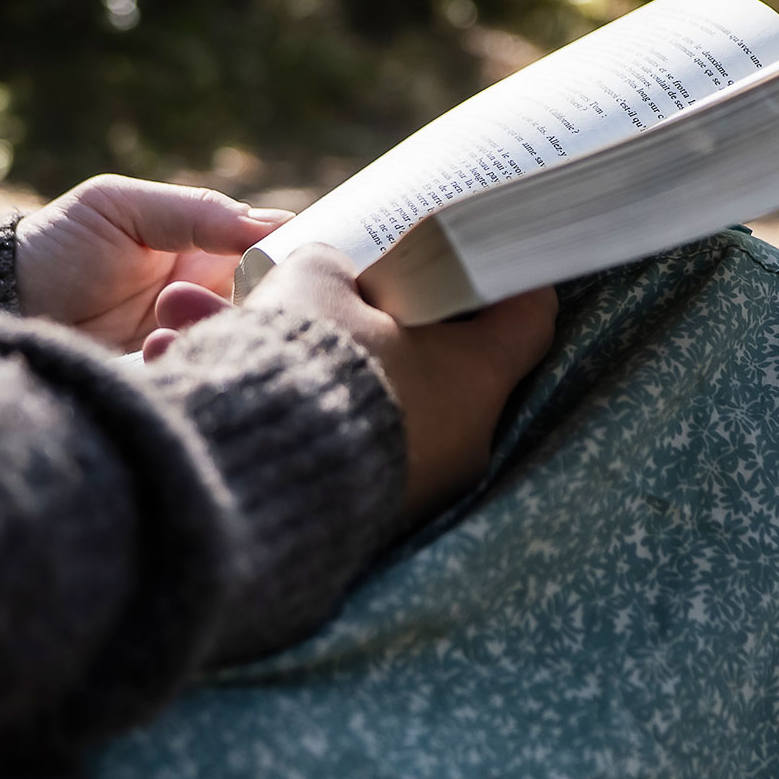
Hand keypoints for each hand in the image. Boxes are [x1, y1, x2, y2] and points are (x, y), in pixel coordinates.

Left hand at [14, 175, 292, 351]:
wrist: (1, 306)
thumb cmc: (57, 245)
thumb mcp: (119, 207)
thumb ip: (195, 211)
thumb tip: (274, 225)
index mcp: (208, 252)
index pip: (276, 256)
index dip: (292, 260)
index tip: (290, 264)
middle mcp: (210, 302)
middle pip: (271, 308)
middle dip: (257, 304)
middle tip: (215, 297)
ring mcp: (191, 345)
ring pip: (242, 345)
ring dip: (217, 333)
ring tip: (163, 320)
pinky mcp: (170, 383)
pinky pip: (203, 378)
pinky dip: (190, 365)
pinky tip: (154, 349)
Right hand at [145, 244, 556, 513]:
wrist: (248, 471)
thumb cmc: (306, 366)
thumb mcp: (316, 282)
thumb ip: (341, 268)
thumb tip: (340, 277)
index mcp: (477, 374)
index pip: (530, 317)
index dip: (507, 280)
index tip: (478, 263)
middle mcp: (471, 438)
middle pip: (471, 368)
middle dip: (428, 334)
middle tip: (381, 304)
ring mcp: (432, 485)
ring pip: (424, 413)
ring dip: (389, 383)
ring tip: (332, 356)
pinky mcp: (388, 515)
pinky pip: (387, 453)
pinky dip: (361, 425)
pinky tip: (312, 404)